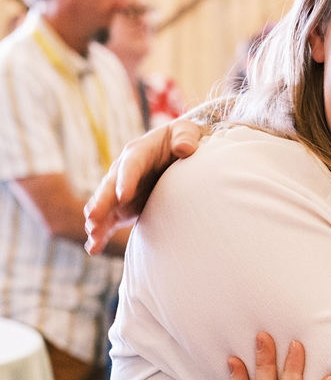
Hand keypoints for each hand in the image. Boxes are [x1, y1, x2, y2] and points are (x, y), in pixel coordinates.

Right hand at [83, 118, 202, 253]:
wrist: (177, 150)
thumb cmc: (183, 138)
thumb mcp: (186, 131)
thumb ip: (185, 137)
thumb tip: (184, 148)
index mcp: (139, 152)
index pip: (131, 166)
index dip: (126, 180)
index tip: (123, 195)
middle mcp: (124, 171)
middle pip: (110, 186)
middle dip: (102, 203)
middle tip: (93, 217)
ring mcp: (121, 189)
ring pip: (105, 205)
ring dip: (98, 220)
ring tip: (93, 234)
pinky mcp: (123, 206)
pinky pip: (109, 220)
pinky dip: (101, 233)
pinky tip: (93, 248)